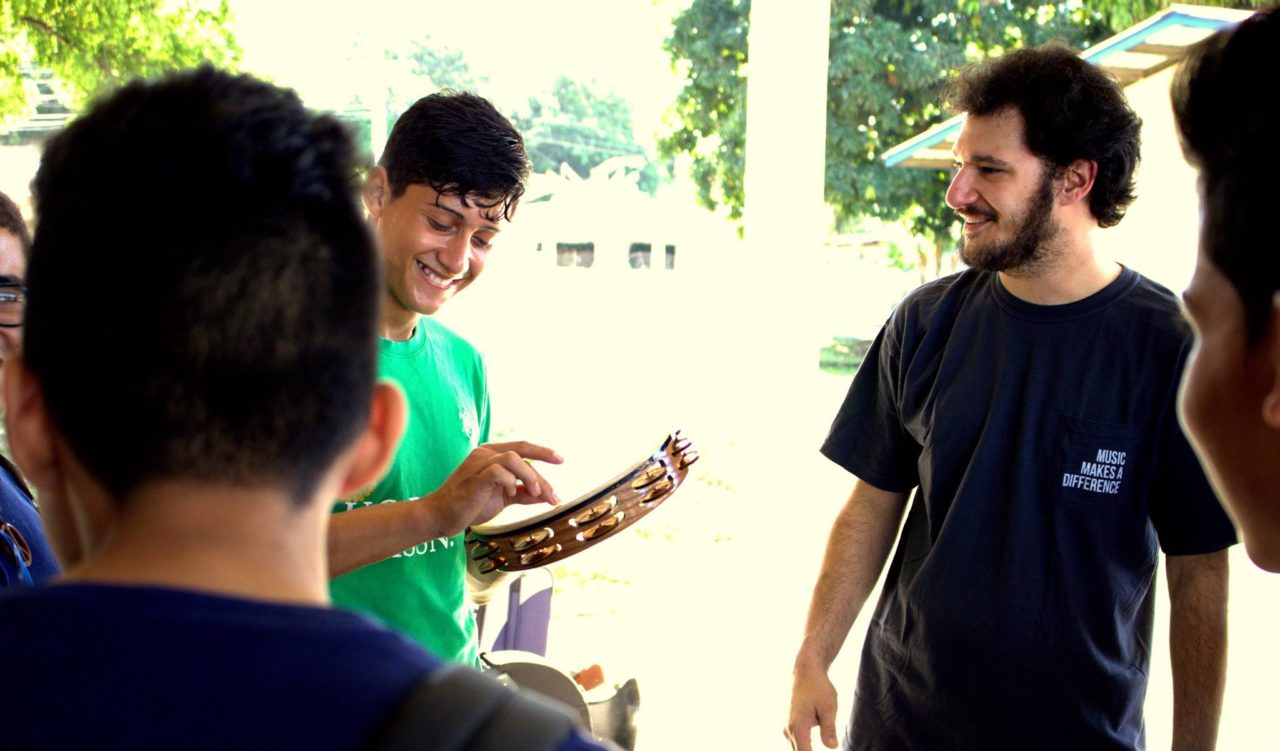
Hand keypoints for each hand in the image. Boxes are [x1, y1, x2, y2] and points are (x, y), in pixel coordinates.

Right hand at [420, 441, 562, 537]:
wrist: (440, 517)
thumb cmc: (470, 506)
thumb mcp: (503, 499)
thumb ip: (523, 494)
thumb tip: (547, 496)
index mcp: (491, 455)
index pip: (522, 447)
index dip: (542, 451)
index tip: (561, 459)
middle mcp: (485, 454)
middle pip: (522, 452)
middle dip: (542, 472)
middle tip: (553, 494)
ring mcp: (478, 464)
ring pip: (513, 458)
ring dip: (529, 476)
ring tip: (536, 494)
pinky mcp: (474, 478)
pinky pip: (498, 471)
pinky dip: (511, 482)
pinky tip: (511, 495)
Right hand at [785, 662, 839, 750]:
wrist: (806, 672)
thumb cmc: (818, 687)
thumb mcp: (828, 707)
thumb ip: (829, 728)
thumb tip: (833, 747)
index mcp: (797, 726)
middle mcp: (789, 730)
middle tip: (830, 746)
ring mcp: (789, 729)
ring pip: (799, 750)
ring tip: (827, 740)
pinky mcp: (792, 728)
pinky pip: (799, 745)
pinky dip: (807, 750)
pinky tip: (814, 749)